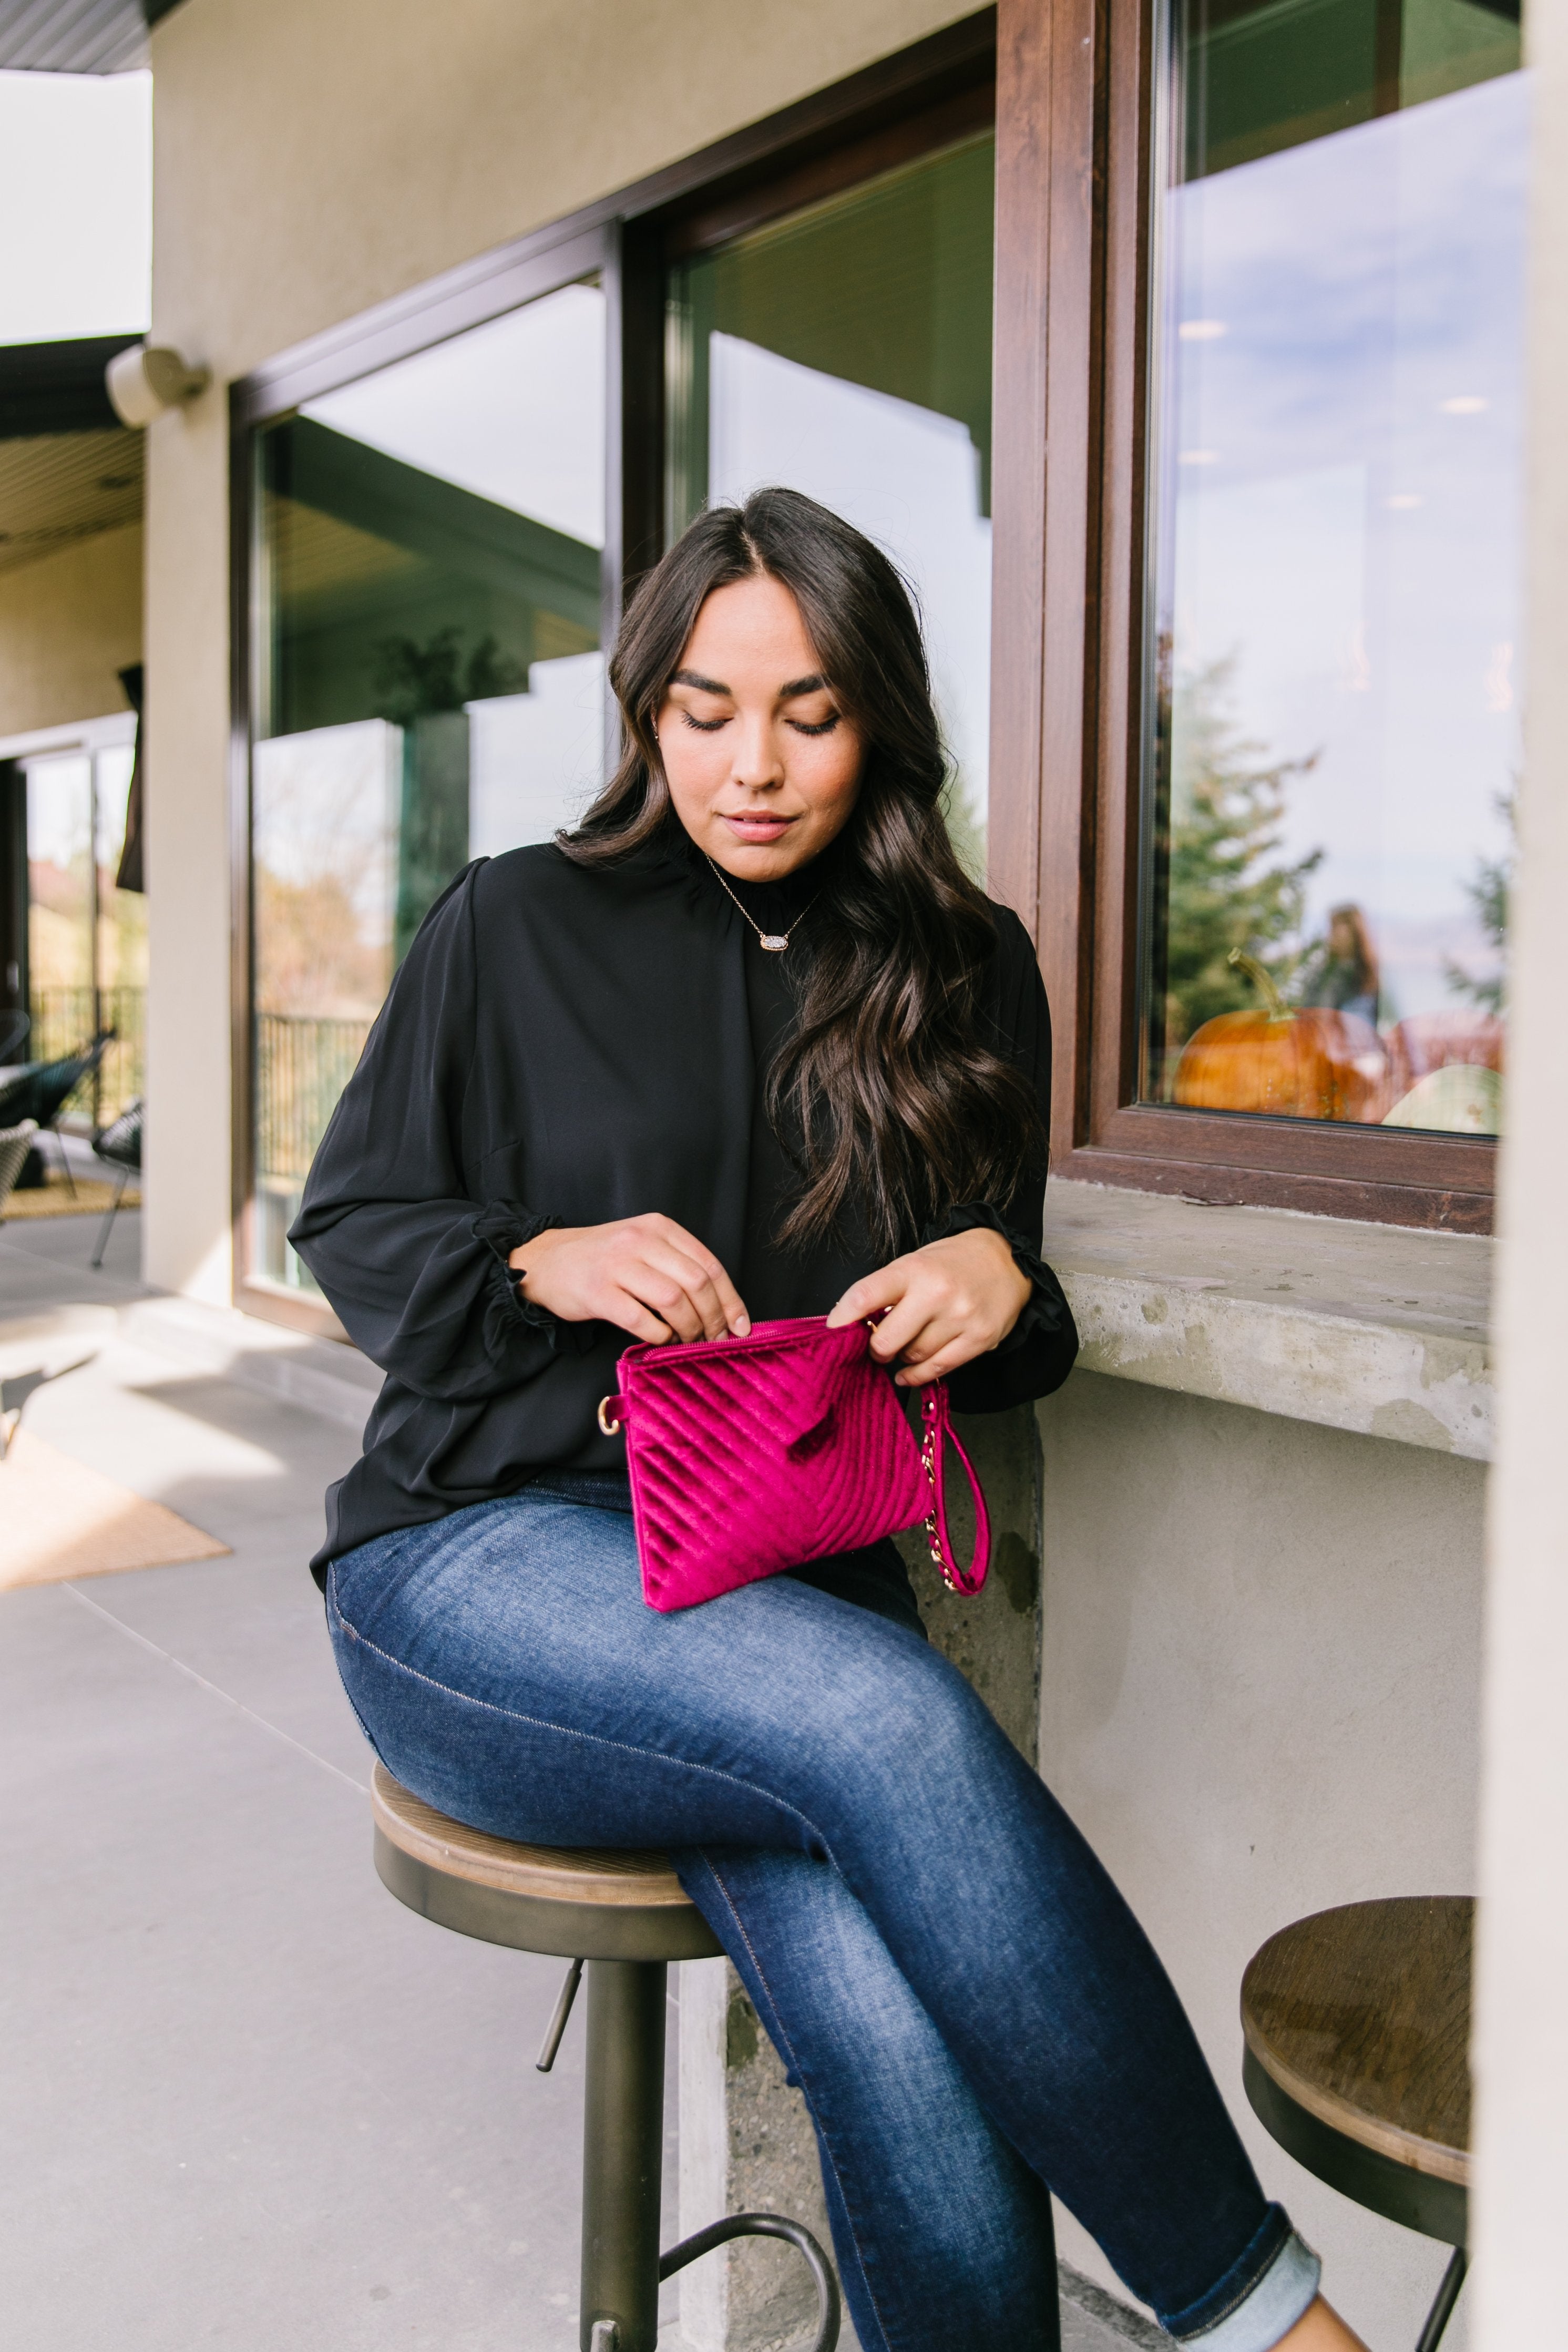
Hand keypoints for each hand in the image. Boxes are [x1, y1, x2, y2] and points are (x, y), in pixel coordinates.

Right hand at [509, 1216, 749, 1345]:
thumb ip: (679, 1265)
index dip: (730, 1299)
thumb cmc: (603, 1259)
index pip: (709, 1264)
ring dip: (689, 1328)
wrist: (547, 1262)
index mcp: (659, 1227)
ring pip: (673, 1300)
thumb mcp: (644, 1246)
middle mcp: (640, 1241)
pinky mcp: (598, 1292)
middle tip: (715, 1338)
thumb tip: (723, 1307)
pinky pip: (643, 1320)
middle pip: (696, 1283)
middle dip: (714, 1317)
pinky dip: (660, 1335)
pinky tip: (661, 1339)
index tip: (740, 1326)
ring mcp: (617, 1265)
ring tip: (688, 1340)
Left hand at [825, 1227, 1030, 1385]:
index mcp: (914, 1268)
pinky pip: (938, 1369)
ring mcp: (960, 1317)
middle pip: (886, 1339)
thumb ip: (887, 1291)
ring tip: (906, 1346)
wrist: (1008, 1260)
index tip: (832, 1332)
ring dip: (902, 1357)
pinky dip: (918, 1375)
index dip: (842, 1319)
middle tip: (877, 1346)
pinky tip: (908, 1374)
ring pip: (912, 1356)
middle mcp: (936, 1293)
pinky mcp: (979, 1339)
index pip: (865, 1296)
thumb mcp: (916, 1262)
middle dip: (875, 1349)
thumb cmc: (952, 1263)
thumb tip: (849, 1324)